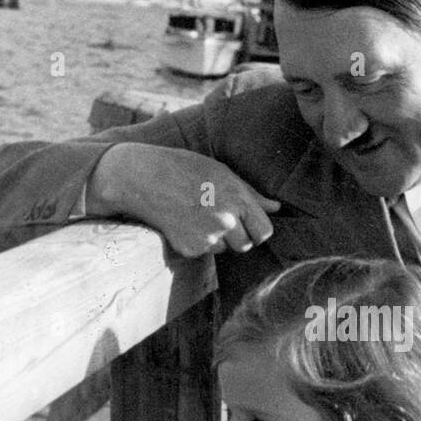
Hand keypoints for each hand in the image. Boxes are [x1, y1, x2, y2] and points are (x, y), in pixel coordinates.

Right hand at [92, 145, 279, 258]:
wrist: (144, 178)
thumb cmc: (185, 169)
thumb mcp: (222, 173)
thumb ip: (251, 194)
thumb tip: (276, 208)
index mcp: (237, 199)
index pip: (264, 232)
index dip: (257, 229)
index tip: (248, 224)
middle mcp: (225, 221)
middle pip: (246, 245)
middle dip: (238, 236)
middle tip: (217, 216)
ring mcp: (207, 237)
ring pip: (225, 249)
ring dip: (218, 239)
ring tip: (198, 215)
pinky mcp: (189, 248)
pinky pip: (204, 252)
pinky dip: (197, 242)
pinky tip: (184, 221)